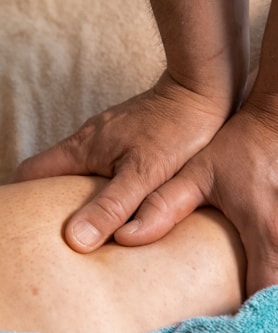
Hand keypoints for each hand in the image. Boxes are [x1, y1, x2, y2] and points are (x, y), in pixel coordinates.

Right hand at [14, 72, 229, 251]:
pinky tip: (117, 203)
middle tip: (60, 234)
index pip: (31, 173)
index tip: (29, 223)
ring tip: (89, 225)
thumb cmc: (175, 129)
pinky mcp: (125, 139)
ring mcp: (107, 138)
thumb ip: (111, 207)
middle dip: (50, 202)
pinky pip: (101, 165)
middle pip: (51, 174)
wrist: (198, 92)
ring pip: (78, 171)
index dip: (23, 198)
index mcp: (82, 149)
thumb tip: (75, 239)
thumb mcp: (143, 173)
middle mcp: (88, 141)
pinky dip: (100, 186)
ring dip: (78, 196)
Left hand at [116, 92, 277, 295]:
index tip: (231, 302)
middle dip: (273, 294)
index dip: (246, 305)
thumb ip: (164, 207)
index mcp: (271, 232)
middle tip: (252, 285)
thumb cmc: (247, 142)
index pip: (262, 294)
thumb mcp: (201, 173)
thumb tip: (124, 237)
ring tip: (274, 266)